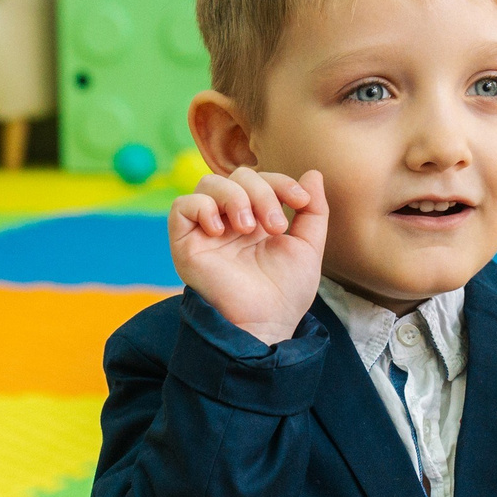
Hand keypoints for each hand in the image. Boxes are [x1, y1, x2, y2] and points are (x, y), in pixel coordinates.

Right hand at [169, 167, 327, 345]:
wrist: (265, 323)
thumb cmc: (285, 293)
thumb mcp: (308, 247)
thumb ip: (313, 211)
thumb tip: (313, 173)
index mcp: (255, 218)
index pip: (262, 179)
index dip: (281, 182)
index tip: (301, 201)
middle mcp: (229, 220)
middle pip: (238, 177)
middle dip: (262, 193)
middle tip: (274, 227)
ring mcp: (206, 231)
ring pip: (209, 184)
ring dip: (235, 197)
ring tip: (248, 229)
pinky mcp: (185, 244)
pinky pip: (182, 207)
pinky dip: (203, 208)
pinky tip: (221, 231)